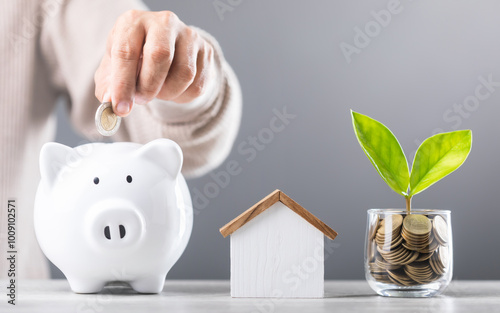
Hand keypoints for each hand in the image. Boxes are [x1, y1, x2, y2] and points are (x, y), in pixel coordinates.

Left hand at [94, 10, 214, 116]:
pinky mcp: (206, 51)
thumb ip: (108, 87)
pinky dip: (183, 96)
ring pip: (184, 73)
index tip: (120, 107)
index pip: (126, 51)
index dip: (122, 83)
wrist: (163, 52)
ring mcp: (189, 35)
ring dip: (168, 93)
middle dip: (148, 86)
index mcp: (134, 21)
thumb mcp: (113, 69)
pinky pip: (198, 84)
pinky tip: (173, 90)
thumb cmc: (134, 60)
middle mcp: (163, 22)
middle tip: (141, 99)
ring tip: (157, 91)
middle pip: (160, 56)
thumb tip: (109, 103)